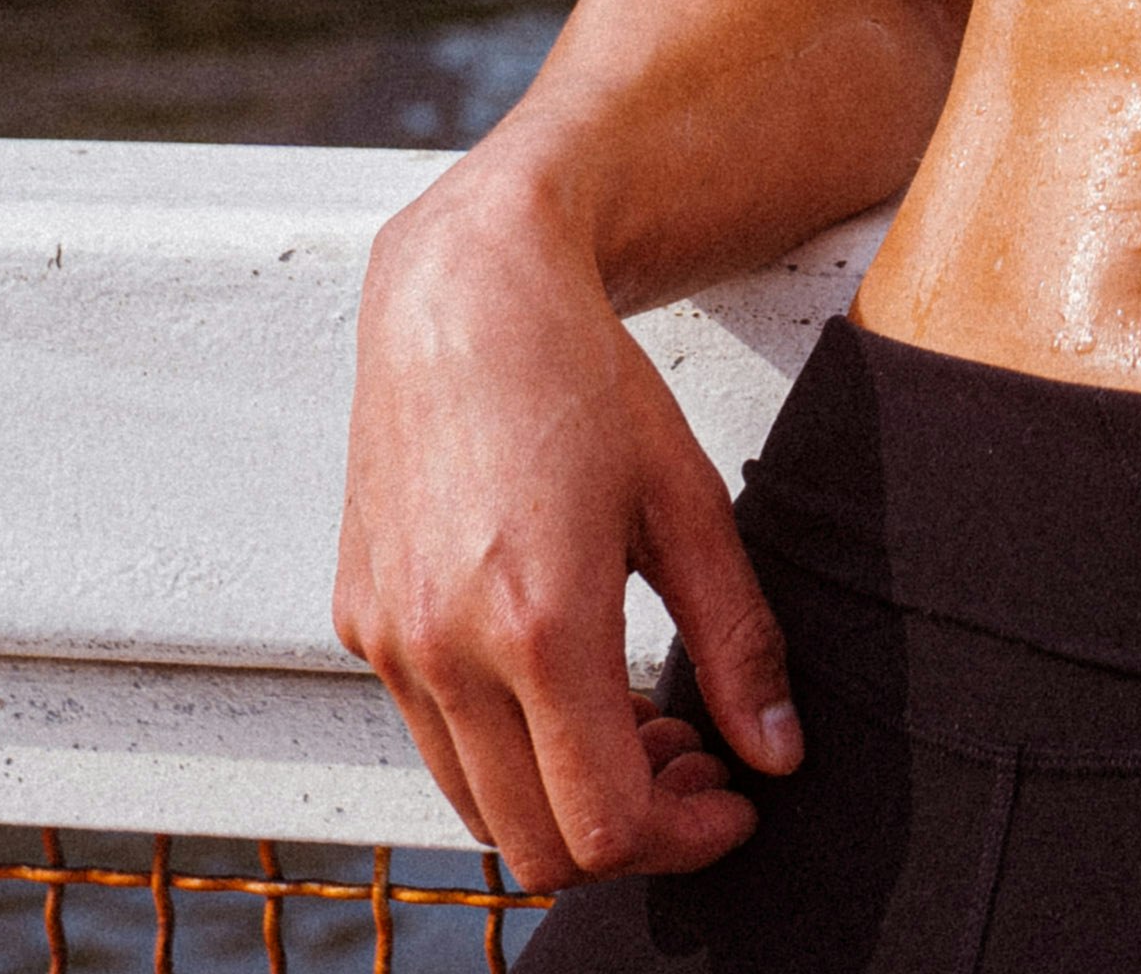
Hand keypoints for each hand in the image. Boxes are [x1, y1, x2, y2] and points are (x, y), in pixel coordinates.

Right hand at [333, 165, 804, 889]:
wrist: (466, 295)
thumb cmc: (580, 380)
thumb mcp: (688, 503)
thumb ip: (737, 642)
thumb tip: (778, 754)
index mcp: (538, 624)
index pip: (604, 825)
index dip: (684, 842)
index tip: (734, 803)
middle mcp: (445, 649)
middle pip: (537, 844)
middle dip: (631, 833)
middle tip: (697, 767)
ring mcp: (391, 642)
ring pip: (478, 808)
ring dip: (563, 797)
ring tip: (638, 723)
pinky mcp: (361, 623)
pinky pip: (435, 739)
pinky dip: (505, 749)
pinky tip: (565, 680)